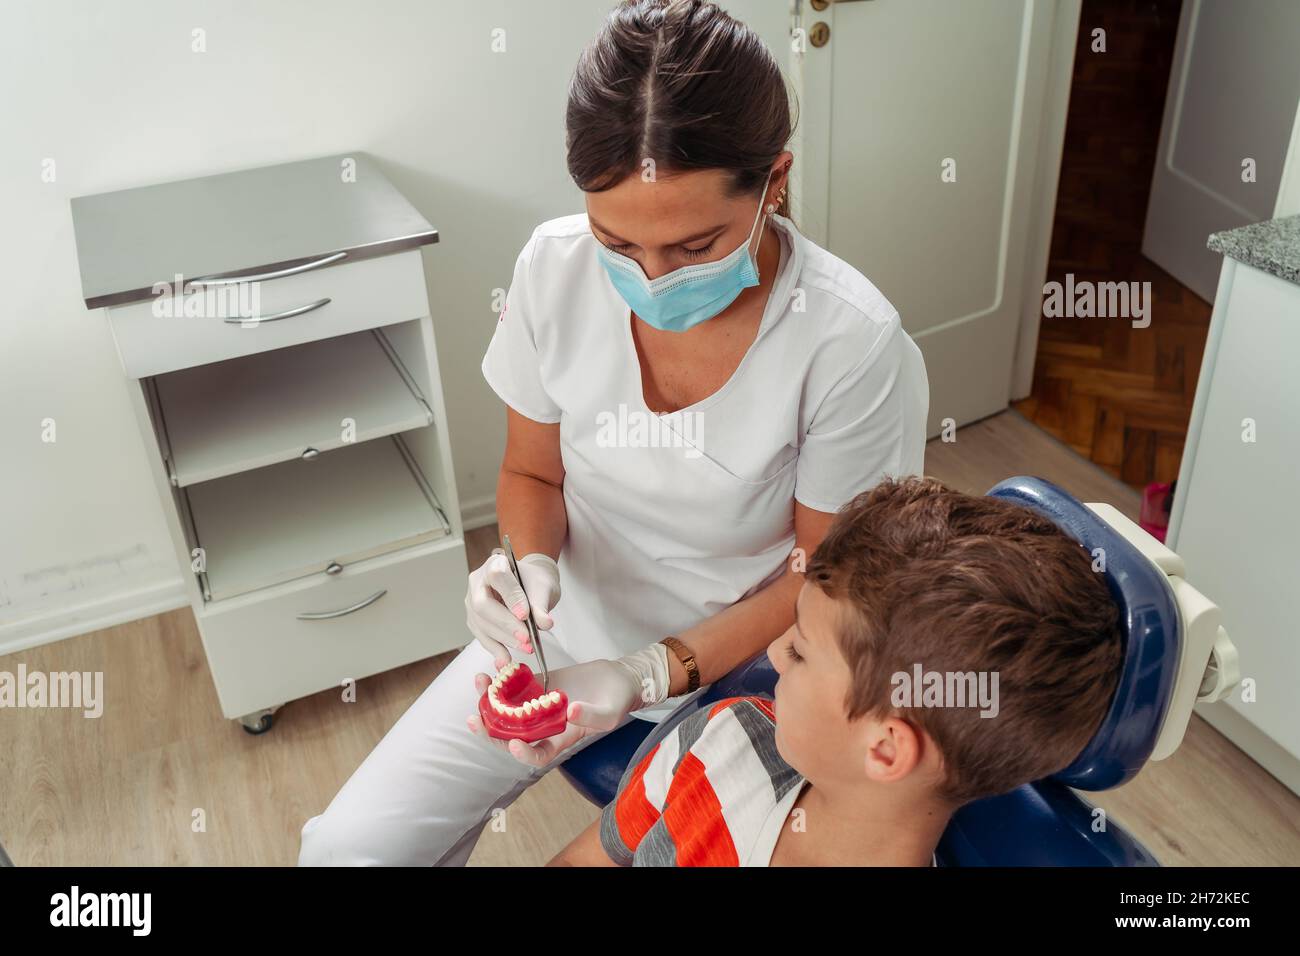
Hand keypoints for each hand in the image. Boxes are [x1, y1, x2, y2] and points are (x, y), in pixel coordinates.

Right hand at [464, 551, 559, 668]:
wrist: (529, 587)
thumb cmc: (533, 581)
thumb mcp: (543, 587)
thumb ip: (541, 604)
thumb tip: (544, 623)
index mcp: (495, 563)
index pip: (498, 576)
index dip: (510, 596)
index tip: (525, 614)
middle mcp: (478, 581)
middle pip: (483, 604)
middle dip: (505, 624)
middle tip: (525, 638)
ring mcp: (472, 601)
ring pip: (481, 623)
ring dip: (503, 639)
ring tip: (525, 648)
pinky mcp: (474, 619)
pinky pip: (481, 635)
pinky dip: (495, 648)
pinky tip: (506, 658)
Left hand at [466, 646, 671, 766]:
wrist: (618, 678)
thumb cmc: (618, 702)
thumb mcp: (611, 714)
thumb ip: (592, 716)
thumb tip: (570, 712)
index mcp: (560, 739)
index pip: (536, 755)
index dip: (523, 754)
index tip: (514, 743)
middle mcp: (544, 725)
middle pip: (510, 734)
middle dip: (490, 729)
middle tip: (475, 718)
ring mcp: (538, 704)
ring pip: (507, 707)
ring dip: (490, 698)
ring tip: (480, 680)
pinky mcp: (538, 684)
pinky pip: (516, 684)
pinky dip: (504, 677)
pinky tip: (496, 666)